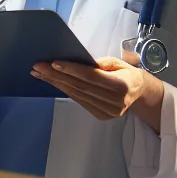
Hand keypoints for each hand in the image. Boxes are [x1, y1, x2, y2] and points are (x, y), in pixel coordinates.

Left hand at [31, 50, 165, 127]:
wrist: (138, 92)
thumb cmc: (125, 72)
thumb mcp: (118, 62)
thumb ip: (101, 63)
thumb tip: (78, 61)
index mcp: (122, 85)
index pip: (91, 76)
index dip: (71, 69)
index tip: (53, 63)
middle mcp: (115, 101)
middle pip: (80, 86)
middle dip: (56, 76)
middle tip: (38, 67)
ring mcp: (108, 111)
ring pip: (76, 95)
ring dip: (56, 83)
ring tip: (39, 73)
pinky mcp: (101, 116)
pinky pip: (79, 101)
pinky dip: (64, 90)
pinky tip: (52, 82)